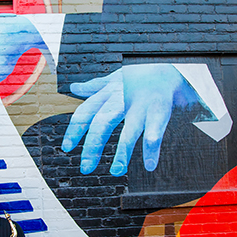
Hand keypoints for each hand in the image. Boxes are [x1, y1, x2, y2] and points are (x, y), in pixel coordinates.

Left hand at [61, 65, 197, 175]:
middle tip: (86, 167)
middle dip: (93, 145)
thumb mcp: (115, 78)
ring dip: (123, 152)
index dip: (75, 129)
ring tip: (116, 171)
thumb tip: (74, 89)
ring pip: (129, 130)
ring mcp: (142, 105)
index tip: (66, 148)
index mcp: (109, 93)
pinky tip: (150, 165)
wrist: (169, 64)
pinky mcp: (160, 110)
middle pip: (103, 122)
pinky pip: (155, 132)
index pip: (86, 111)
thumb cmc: (140, 75)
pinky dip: (152, 149)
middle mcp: (122, 99)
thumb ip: (95, 86)